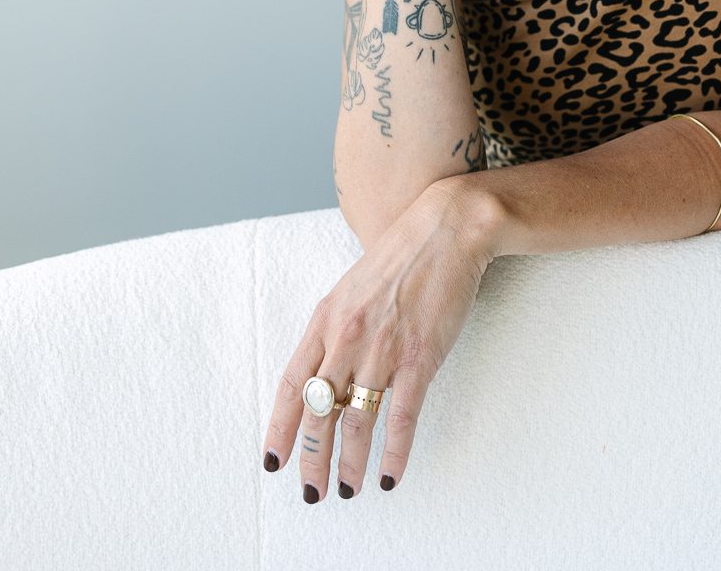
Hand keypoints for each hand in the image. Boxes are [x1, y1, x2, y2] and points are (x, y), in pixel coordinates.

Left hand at [263, 180, 500, 499]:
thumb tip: (323, 372)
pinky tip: (390, 475)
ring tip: (348, 490)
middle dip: (311, 458)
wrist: (445, 229)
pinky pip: (401, 417)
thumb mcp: (352, 287)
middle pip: (318, 411)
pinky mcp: (420, 357)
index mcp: (326, 318)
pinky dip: (394, 453)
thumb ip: (336, 328)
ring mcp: (382, 348)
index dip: (280, 428)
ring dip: (349, 464)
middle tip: (311, 491)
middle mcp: (347, 336)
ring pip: (356, 421)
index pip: (291, 384)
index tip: (275, 461)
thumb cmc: (401, 257)